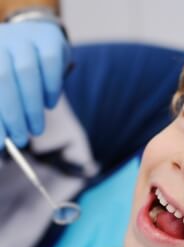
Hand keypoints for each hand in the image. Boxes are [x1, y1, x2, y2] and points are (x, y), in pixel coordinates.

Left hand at [0, 22, 69, 148]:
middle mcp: (0, 40)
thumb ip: (0, 109)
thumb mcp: (2, 88)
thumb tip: (1, 139)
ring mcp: (24, 37)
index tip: (0, 144)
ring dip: (32, 108)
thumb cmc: (14, 69)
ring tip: (36, 130)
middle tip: (20, 140)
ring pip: (26, 73)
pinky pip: (50, 64)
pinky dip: (51, 89)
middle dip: (12, 115)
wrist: (37, 37)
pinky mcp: (49, 39)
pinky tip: (49, 105)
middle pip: (3, 78)